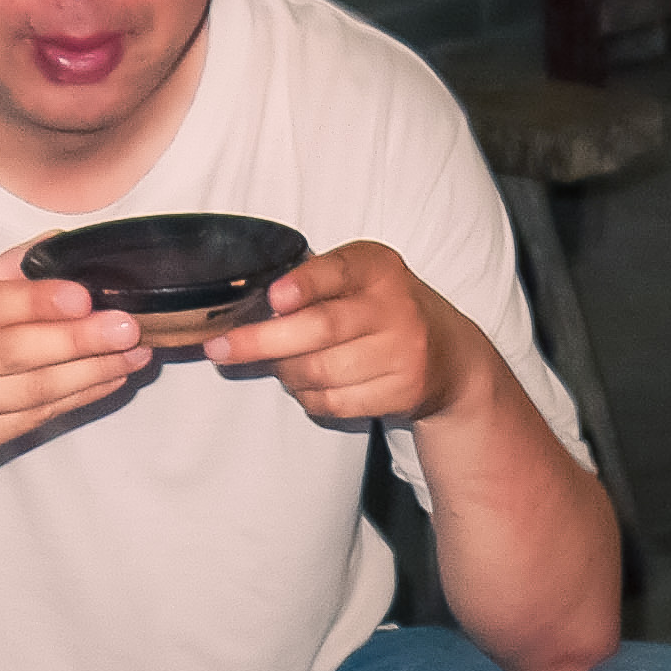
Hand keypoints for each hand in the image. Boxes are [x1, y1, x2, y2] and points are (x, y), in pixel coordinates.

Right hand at [0, 254, 152, 491]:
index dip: (37, 303)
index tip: (83, 295)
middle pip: (16, 354)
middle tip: (128, 326)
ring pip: (33, 392)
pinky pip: (34, 419)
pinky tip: (109, 379)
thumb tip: (50, 247)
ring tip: (135, 352)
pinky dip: (77, 398)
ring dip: (92, 372)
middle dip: (79, 340)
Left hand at [200, 238, 466, 427]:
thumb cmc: (383, 308)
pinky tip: (306, 384)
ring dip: (285, 372)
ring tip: (279, 364)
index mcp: (378, 268)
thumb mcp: (359, 277)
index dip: (305, 286)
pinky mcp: (403, 391)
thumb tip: (248, 311)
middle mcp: (396, 308)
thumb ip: (313, 282)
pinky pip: (335, 402)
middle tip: (220, 349)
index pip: (338, 272)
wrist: (450, 354)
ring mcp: (403, 353)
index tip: (274, 298)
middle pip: (321, 329)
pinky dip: (308, 397)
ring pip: (321, 372)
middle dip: (262, 342)